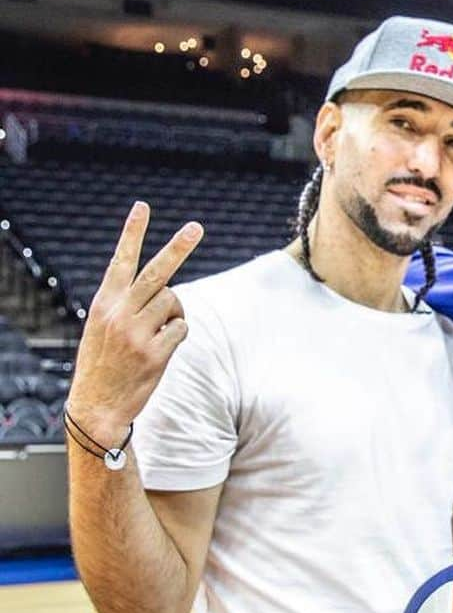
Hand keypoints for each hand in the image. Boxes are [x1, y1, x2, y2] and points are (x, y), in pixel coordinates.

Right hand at [66, 202, 203, 445]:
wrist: (96, 406)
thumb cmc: (102, 363)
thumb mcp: (102, 327)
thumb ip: (126, 304)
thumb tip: (165, 291)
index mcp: (104, 303)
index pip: (121, 260)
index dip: (133, 233)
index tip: (142, 206)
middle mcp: (120, 313)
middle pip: (158, 273)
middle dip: (178, 247)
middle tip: (196, 226)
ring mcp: (137, 333)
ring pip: (174, 303)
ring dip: (174, 313)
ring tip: (157, 332)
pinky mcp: (155, 353)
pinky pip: (181, 329)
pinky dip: (177, 335)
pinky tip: (161, 349)